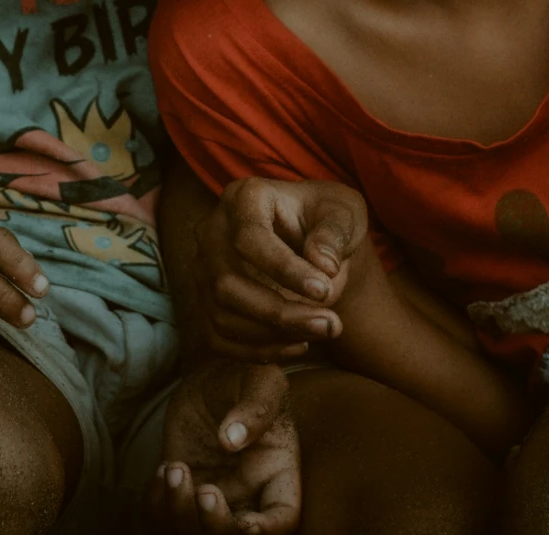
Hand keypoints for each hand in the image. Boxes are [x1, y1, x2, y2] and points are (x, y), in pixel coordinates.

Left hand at [149, 361, 299, 534]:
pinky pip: (163, 516)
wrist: (210, 374)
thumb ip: (255, 408)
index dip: (268, 531)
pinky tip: (162, 470)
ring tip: (173, 469)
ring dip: (180, 516)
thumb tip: (232, 439)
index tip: (248, 525)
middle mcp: (246, 494)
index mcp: (277, 474)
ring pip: (194, 532)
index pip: (283, 519)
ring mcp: (212, 494)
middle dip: (217, 527)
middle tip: (206, 491)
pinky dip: (157, 505)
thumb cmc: (246, 376)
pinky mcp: (181, 488)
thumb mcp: (261, 381)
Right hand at [194, 178, 373, 361]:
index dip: (285, 270)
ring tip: (321, 332)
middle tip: (330, 325)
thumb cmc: (328, 220)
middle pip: (227, 283)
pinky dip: (258, 351)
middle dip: (280, 312)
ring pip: (222, 315)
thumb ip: (334, 232)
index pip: (250, 238)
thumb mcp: (344, 213)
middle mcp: (213, 230)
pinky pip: (219, 337)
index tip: (325, 291)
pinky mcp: (206, 300)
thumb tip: (322, 264)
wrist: (313, 239)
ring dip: (273, 336)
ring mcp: (204, 268)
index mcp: (243, 197)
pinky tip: (297, 345)